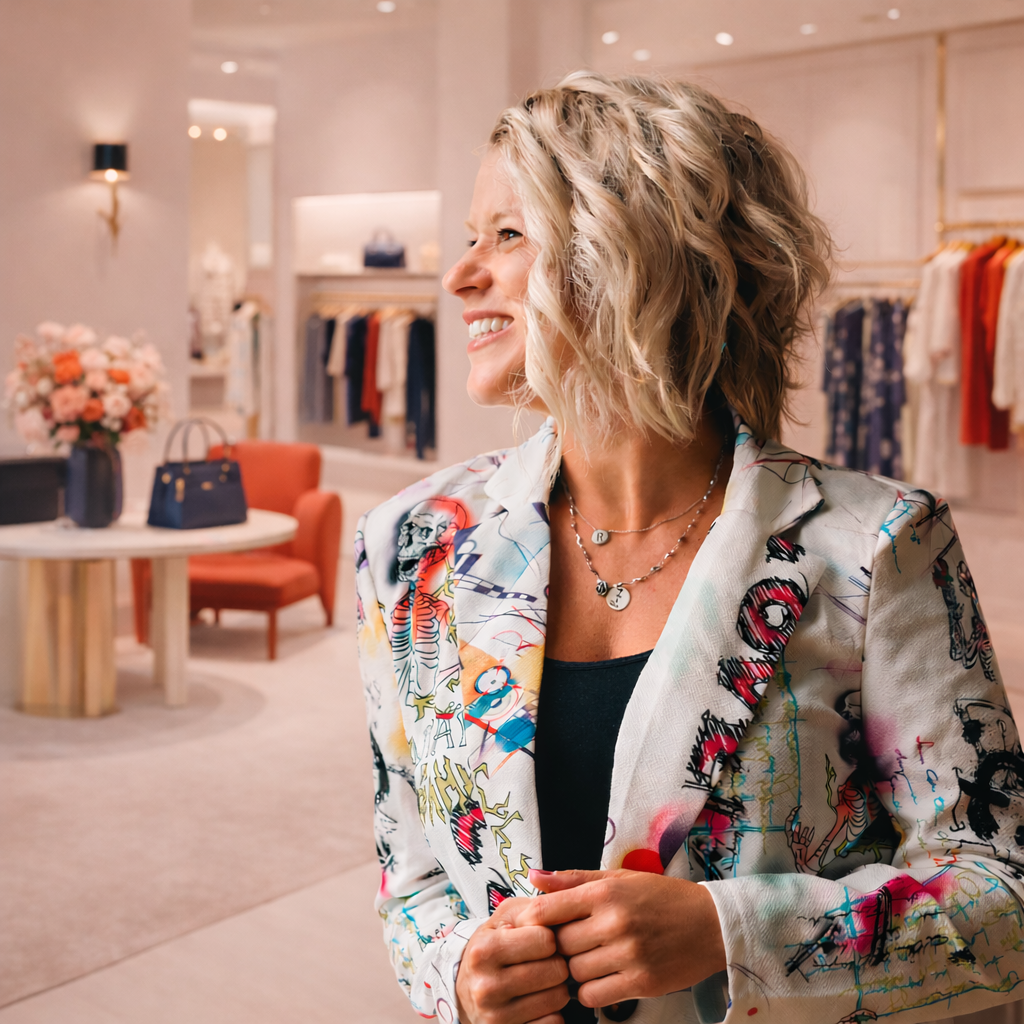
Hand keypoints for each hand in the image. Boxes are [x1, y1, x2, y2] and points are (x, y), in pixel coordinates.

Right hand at [455, 896, 569, 1023]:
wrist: (465, 989)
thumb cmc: (491, 948)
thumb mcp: (504, 918)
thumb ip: (532, 907)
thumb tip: (560, 908)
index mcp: (485, 950)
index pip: (545, 939)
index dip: (550, 937)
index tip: (541, 940)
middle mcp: (487, 986)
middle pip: (555, 970)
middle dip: (556, 963)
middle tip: (545, 962)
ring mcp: (496, 1016)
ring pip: (558, 998)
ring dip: (557, 988)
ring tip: (541, 981)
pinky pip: (553, 1022)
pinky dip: (552, 1012)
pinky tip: (537, 1002)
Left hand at [523, 868, 725, 1009]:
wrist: (712, 925)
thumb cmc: (661, 898)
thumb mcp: (619, 879)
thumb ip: (574, 879)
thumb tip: (533, 876)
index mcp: (606, 892)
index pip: (547, 910)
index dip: (532, 921)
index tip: (534, 926)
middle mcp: (615, 922)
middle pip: (559, 945)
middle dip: (560, 946)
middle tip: (573, 941)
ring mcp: (629, 955)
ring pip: (574, 973)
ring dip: (576, 969)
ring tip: (592, 957)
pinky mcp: (642, 983)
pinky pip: (593, 996)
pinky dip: (591, 991)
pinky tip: (603, 976)